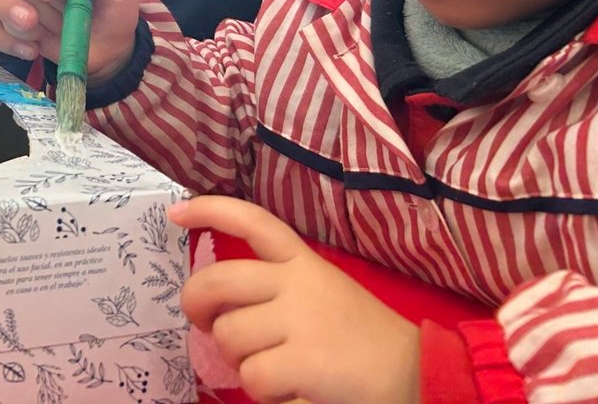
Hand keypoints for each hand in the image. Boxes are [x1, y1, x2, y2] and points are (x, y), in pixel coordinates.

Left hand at [171, 195, 420, 403]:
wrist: (421, 376)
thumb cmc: (366, 343)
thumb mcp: (325, 295)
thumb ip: (276, 292)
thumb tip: (218, 309)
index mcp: (305, 263)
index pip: (253, 222)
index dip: (210, 211)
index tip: (176, 213)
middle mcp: (298, 283)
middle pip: (216, 281)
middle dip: (196, 305)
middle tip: (204, 324)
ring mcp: (301, 320)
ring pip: (230, 337)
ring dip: (243, 363)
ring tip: (277, 369)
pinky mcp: (305, 360)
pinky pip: (254, 378)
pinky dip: (267, 395)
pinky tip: (294, 392)